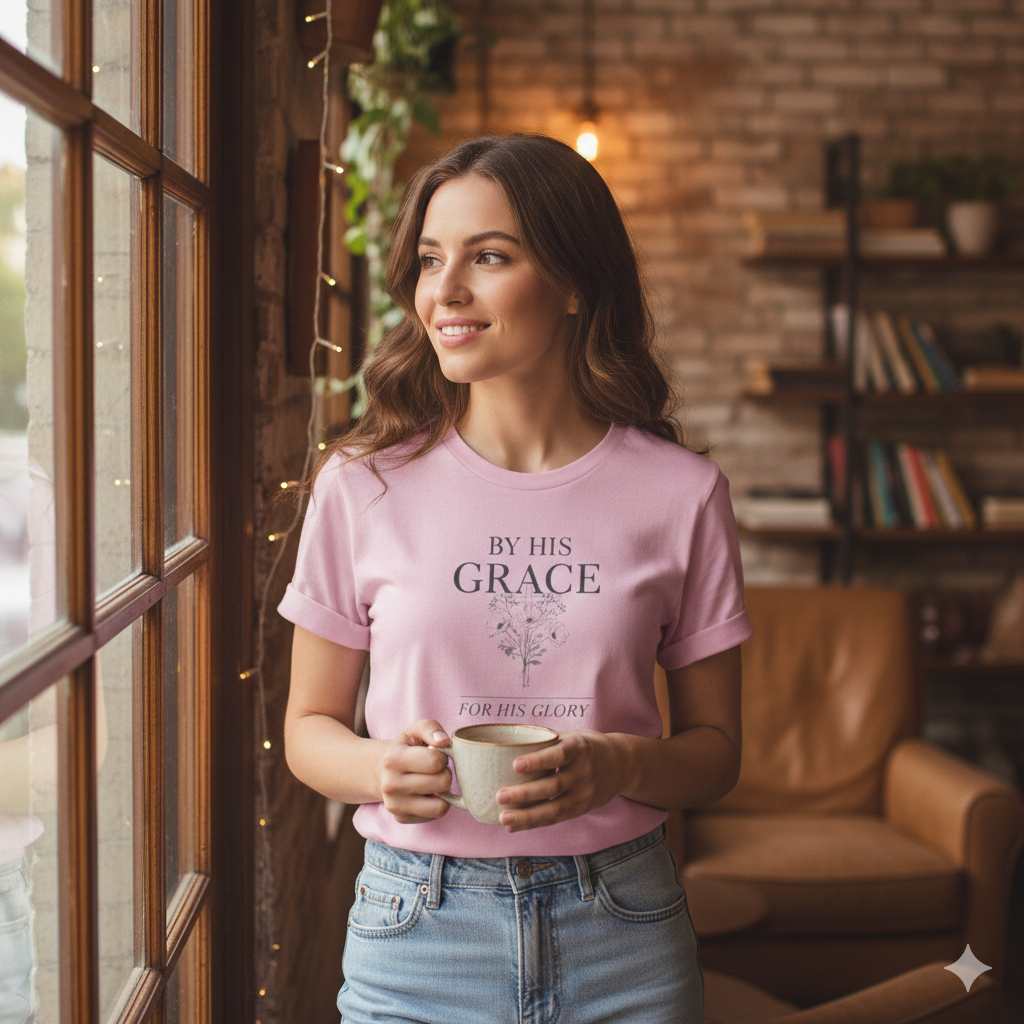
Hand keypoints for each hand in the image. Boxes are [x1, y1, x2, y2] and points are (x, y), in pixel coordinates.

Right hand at [378, 720, 452, 823]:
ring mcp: (395, 805)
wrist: (381, 771)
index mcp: (393, 759)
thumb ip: (431, 728)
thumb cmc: (404, 749)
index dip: (442, 757)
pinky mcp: (401, 818)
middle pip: (442, 783)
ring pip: (441, 806)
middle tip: (434, 770)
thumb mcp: (414, 731)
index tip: (436, 755)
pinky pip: (435, 815)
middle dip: (444, 774)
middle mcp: (390, 785)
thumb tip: (444, 742)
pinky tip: (426, 794)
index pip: (435, 761)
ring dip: (444, 793)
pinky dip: (436, 804)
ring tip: (432, 782)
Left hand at [495, 730, 627, 831]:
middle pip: (554, 786)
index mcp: (580, 748)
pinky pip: (556, 819)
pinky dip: (534, 823)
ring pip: (555, 809)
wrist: (622, 764)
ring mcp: (585, 793)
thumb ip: (546, 742)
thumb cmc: (586, 746)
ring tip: (503, 817)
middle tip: (500, 795)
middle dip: (525, 794)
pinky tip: (514, 826)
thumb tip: (506, 746)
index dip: (538, 761)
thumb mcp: (572, 737)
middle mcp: (584, 772)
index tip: (515, 764)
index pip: (559, 755)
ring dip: (527, 816)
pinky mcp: (582, 809)